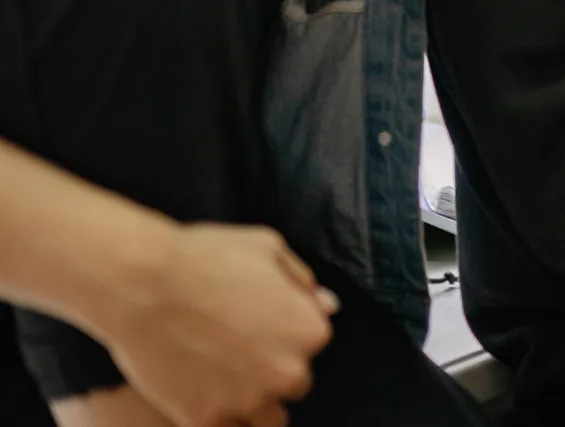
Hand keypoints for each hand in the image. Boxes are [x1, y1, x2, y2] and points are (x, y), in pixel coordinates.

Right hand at [92, 223, 335, 426]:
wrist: (143, 284)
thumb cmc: (207, 257)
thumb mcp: (268, 248)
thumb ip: (302, 281)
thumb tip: (327, 305)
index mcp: (309, 331)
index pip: (312, 344)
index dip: (287, 334)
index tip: (261, 324)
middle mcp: (287, 371)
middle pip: (294, 384)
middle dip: (273, 371)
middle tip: (240, 352)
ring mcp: (246, 400)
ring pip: (269, 421)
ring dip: (255, 406)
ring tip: (228, 384)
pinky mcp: (204, 419)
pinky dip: (221, 420)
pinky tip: (205, 401)